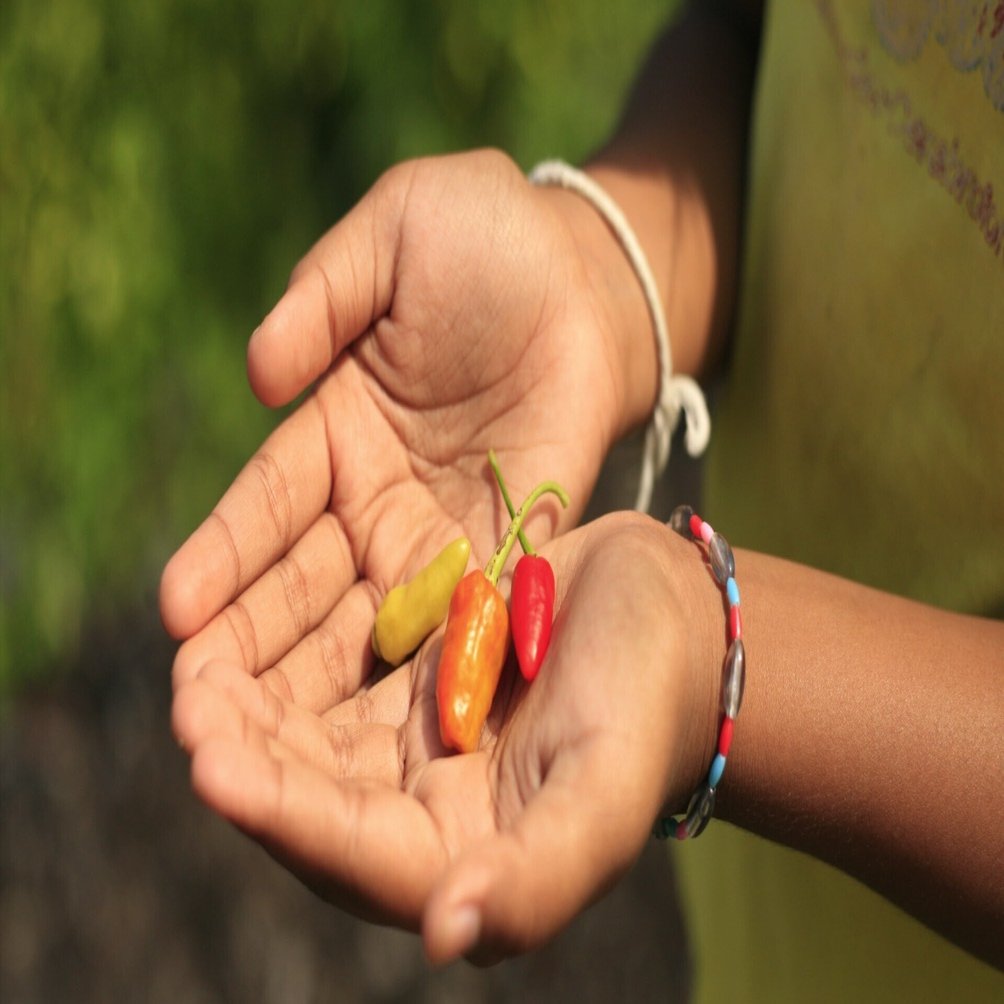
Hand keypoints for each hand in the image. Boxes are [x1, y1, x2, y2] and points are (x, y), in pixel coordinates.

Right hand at [161, 149, 655, 709]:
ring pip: (371, 620)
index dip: (226, 553)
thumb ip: (325, 296)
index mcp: (335, 423)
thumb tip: (262, 376)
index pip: (269, 501)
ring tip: (271, 747)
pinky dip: (433, 668)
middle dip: (252, 644)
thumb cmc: (488, 239)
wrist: (590, 279)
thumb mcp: (395, 232)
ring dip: (321, 682)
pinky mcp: (507, 554)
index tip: (180, 610)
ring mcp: (440, 533)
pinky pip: (465, 617)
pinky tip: (397, 731)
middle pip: (304, 582)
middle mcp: (375, 495)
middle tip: (199, 710)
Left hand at [170, 512, 717, 962]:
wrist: (673, 618)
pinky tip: (250, 620)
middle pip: (312, 794)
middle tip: (188, 702)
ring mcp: (413, 735)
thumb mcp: (604, 792)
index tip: (211, 764)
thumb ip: (540, 877)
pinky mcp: (412, 674)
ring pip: (309, 733)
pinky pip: (335, 669)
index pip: (353, 851)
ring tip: (198, 665)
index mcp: (461, 854)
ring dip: (252, 704)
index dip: (281, 813)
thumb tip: (449, 938)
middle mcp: (423, 805)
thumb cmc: (648, 705)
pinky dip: (290, 652)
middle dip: (245, 755)